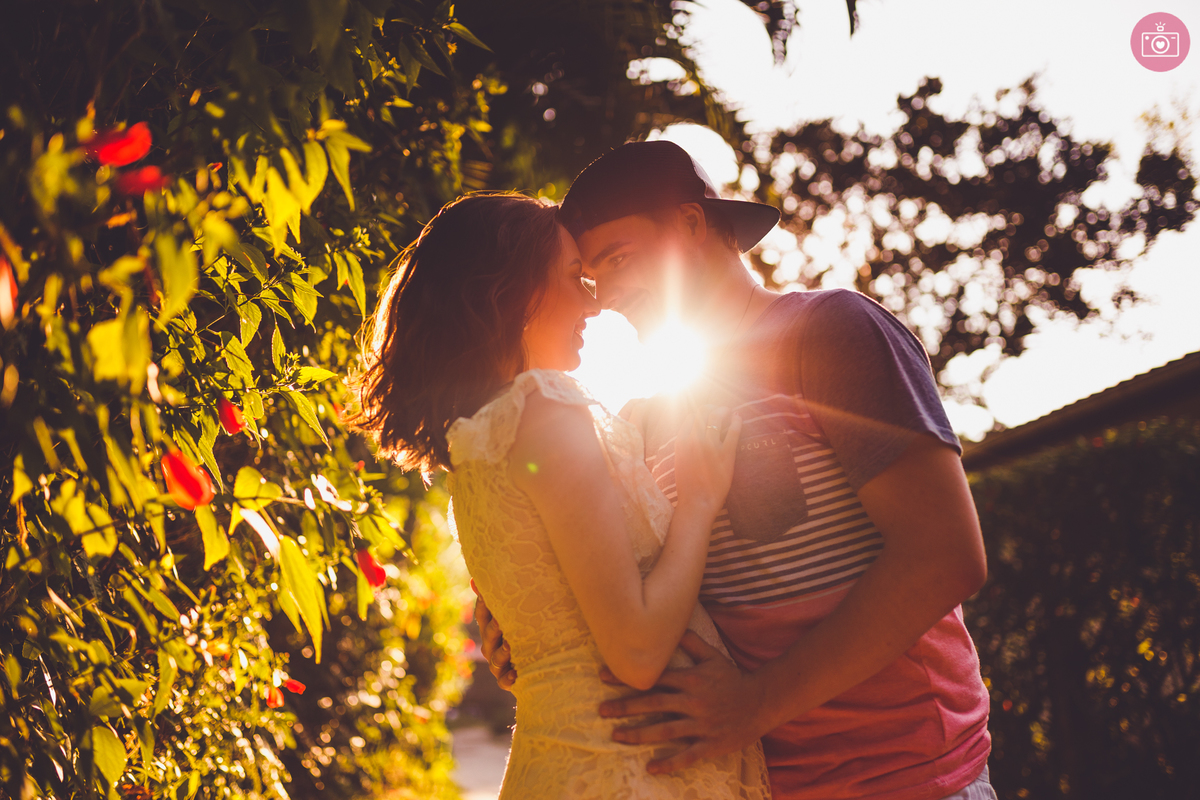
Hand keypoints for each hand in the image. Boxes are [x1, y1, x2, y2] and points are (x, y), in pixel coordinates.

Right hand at [471, 580, 516, 690]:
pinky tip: (514, 673)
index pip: (483, 614)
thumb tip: (476, 577)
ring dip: (501, 652)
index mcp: (491, 626)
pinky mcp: (507, 680)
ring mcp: (498, 664)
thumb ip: (501, 595)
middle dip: (493, 628)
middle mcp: (491, 645)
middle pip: (488, 635)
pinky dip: (507, 678)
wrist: (538, 665)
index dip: (484, 604)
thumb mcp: (515, 612)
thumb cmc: (524, 632)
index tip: (487, 595)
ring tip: (511, 646)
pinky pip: (504, 681)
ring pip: (495, 658)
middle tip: (501, 621)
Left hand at [597, 631, 765, 773]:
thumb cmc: (732, 678)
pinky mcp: (711, 743)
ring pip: (665, 730)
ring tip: (616, 735)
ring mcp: (701, 724)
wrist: (761, 701)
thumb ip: (691, 642)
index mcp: (691, 679)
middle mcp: (693, 701)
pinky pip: (687, 755)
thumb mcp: (712, 656)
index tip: (603, 677)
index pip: (654, 677)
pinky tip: (651, 767)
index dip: (628, 677)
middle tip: (601, 710)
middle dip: (625, 707)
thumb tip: (671, 625)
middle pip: (654, 703)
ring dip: (639, 734)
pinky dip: (669, 762)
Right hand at [672, 408, 741, 517]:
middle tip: (721, 409)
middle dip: (714, 408)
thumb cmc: (688, 484)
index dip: (702, 411)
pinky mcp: (726, 454)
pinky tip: (738, 418)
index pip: (691, 416)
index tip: (709, 411)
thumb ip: (686, 444)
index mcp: (681, 441)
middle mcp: (694, 439)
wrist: (696, 502)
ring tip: (730, 412)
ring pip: (717, 417)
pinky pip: (733, 430)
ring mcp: (710, 446)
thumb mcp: (680, 459)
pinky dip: (737, 421)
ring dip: (725, 411)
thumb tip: (695, 430)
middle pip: (704, 412)